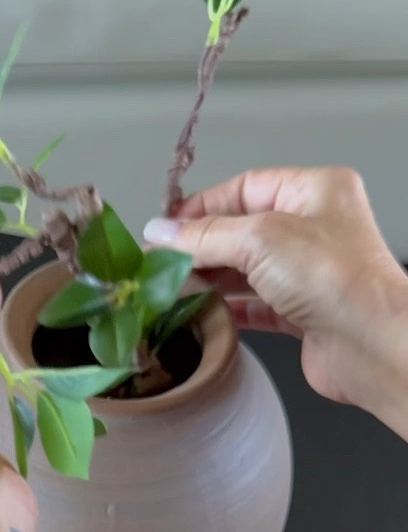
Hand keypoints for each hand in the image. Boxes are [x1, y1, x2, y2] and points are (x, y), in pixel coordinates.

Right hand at [144, 167, 407, 438]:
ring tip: (174, 287)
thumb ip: (205, 235)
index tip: (164, 226)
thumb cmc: (336, 280)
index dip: (201, 205)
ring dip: (211, 278)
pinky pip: (256, 305)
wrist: (370, 344)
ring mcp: (309, 272)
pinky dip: (228, 308)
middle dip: (202, 244)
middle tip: (162, 261)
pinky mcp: (303, 313)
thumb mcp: (260, 239)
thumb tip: (161, 233)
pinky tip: (202, 312)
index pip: (244, 187)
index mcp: (315, 190)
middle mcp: (315, 227)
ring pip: (247, 268)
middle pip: (242, 228)